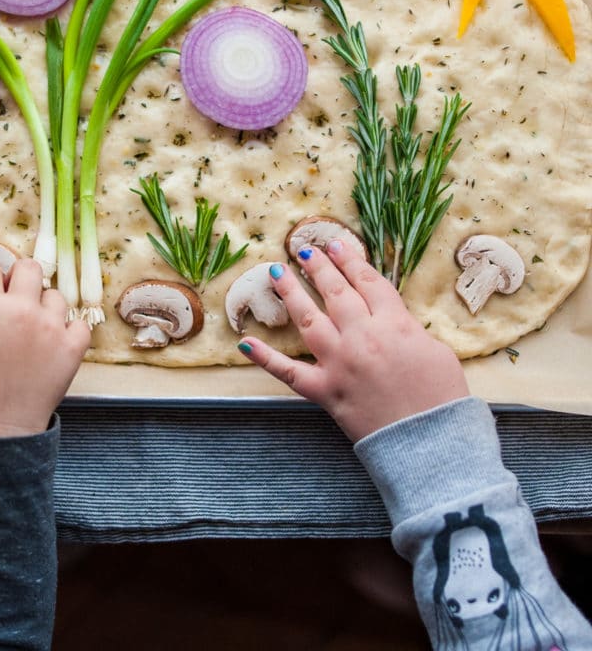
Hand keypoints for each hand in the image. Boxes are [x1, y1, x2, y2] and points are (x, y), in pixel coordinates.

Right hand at [0, 258, 90, 437]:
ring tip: (35, 333)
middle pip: (29, 268)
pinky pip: (79, 323)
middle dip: (21, 279)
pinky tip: (56, 344)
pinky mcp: (72, 345)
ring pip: (55, 296)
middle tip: (19, 299)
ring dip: (45, 310)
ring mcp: (49, 326)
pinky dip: (69, 332)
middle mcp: (19, 310)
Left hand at [238, 241, 468, 440]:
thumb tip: (390, 319)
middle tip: (304, 250)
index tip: (337, 244)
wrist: (432, 444)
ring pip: (309, 319)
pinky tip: (246, 342)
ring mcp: (339, 363)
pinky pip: (288, 372)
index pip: (367, 282)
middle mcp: (362, 337)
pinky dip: (265, 357)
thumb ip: (408, 329)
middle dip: (318, 267)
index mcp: (394, 324)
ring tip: (277, 273)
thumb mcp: (436, 351)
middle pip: (336, 293)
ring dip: (291, 293)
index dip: (351, 260)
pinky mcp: (325, 392)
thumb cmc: (443, 398)